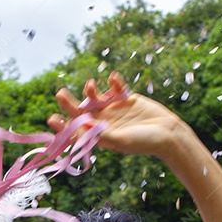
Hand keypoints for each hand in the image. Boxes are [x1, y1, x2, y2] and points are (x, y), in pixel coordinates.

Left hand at [47, 72, 187, 158]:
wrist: (168, 134)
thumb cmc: (144, 142)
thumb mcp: (121, 141)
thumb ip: (101, 135)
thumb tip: (81, 127)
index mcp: (100, 136)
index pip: (76, 130)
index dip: (63, 126)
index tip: (52, 119)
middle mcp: (104, 122)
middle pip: (81, 111)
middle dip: (70, 103)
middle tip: (59, 94)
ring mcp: (114, 109)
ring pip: (95, 97)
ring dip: (90, 90)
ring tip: (91, 85)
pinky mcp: (126, 98)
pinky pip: (115, 87)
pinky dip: (113, 81)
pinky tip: (113, 78)